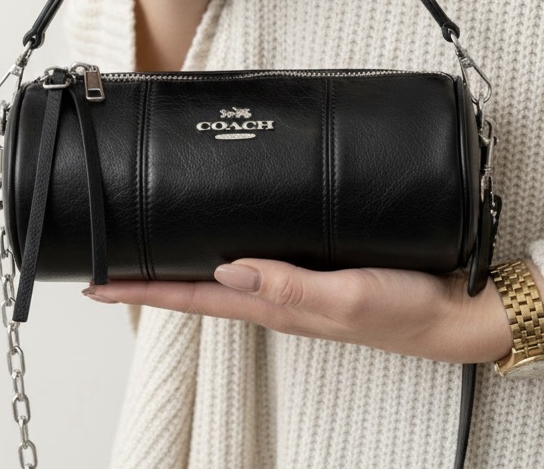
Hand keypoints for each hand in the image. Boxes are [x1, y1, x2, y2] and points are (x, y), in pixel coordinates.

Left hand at [81, 258, 514, 364]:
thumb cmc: (401, 307)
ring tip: (147, 245)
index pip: (190, 296)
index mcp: (272, 305)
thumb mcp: (345, 297)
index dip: (140, 289)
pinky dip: (225, 248)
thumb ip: (288, 286)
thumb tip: (226, 268)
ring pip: (219, 272)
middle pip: (194, 285)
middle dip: (148, 276)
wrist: (449, 309)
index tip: (94, 280)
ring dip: (179, 263)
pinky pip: (255, 259)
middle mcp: (272, 295)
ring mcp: (290, 283)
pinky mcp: (311, 267)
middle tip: (106, 258)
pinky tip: (223, 234)